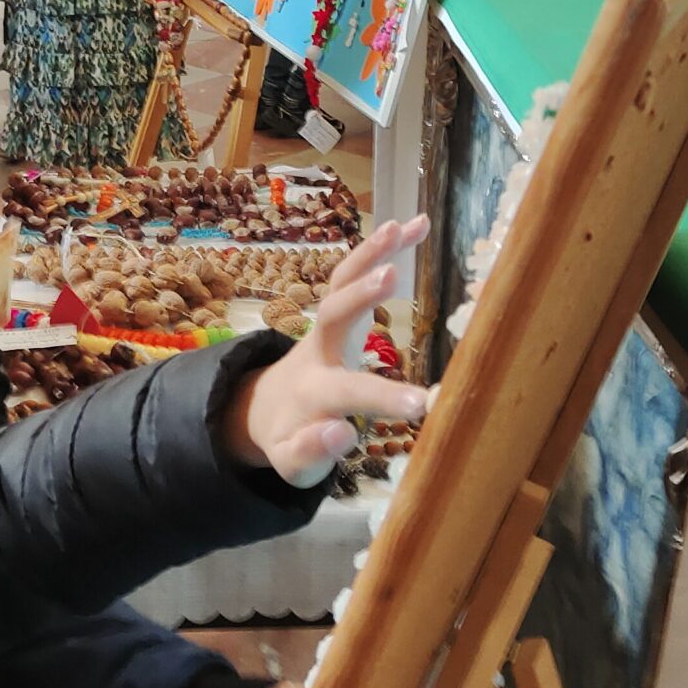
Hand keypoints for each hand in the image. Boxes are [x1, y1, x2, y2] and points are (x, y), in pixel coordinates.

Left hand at [220, 215, 431, 486]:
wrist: (265, 408)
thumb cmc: (290, 439)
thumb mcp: (293, 462)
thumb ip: (312, 452)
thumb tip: (343, 433)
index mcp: (311, 393)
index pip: (347, 394)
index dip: (381, 399)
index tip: (421, 403)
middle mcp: (316, 351)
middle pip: (333, 318)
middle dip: (361, 298)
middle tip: (393, 276)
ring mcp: (324, 326)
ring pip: (341, 282)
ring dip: (372, 253)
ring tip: (408, 226)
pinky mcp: (336, 310)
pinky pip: (354, 273)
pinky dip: (380, 248)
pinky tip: (414, 224)